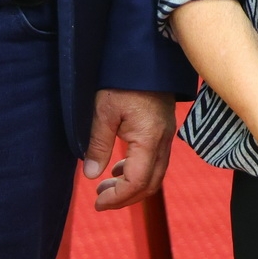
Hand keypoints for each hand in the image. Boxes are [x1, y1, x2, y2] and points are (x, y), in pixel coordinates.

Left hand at [84, 89, 176, 211]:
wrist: (146, 55)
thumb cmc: (122, 80)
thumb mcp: (103, 111)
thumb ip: (98, 144)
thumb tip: (91, 175)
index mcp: (148, 139)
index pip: (136, 182)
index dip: (118, 198)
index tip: (97, 203)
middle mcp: (162, 141)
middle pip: (150, 184)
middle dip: (126, 198)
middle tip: (100, 201)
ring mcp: (166, 135)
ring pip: (155, 174)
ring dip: (132, 186)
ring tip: (106, 186)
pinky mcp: (164, 129)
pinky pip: (156, 160)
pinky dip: (138, 171)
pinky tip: (119, 167)